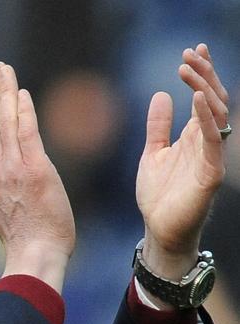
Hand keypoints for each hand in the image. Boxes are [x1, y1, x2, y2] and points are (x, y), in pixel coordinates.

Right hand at [0, 62, 74, 292]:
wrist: (34, 253)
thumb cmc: (22, 237)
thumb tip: (1, 171)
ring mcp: (10, 169)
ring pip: (4, 121)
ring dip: (5, 92)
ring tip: (6, 71)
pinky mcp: (33, 169)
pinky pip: (25, 132)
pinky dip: (23, 111)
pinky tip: (22, 93)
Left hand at [136, 44, 227, 285]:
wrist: (158, 229)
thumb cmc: (159, 194)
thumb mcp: (153, 152)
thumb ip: (158, 126)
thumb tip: (160, 95)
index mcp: (194, 137)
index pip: (204, 98)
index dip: (202, 74)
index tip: (193, 50)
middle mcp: (206, 143)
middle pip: (213, 101)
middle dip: (204, 74)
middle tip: (190, 53)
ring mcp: (210, 157)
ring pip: (216, 115)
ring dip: (204, 88)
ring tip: (188, 68)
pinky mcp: (210, 174)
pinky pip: (212, 142)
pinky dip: (206, 118)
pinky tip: (196, 98)